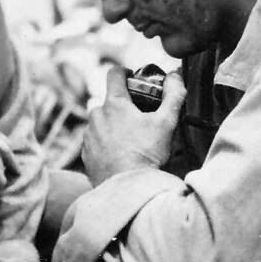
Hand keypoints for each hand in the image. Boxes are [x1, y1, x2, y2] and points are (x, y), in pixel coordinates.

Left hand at [81, 67, 185, 185]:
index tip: (132, 78)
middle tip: (138, 119)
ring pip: (100, 122)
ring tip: (130, 141)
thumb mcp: (167, 122)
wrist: (128, 189)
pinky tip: (120, 155)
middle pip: (108, 101)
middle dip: (121, 106)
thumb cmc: (147, 154)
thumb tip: (175, 75)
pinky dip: (105, 144)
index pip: (114, 74)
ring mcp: (88, 136)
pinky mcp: (85, 155)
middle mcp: (96, 116)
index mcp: (114, 104)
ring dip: (112, 126)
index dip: (125, 72)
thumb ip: (173, 95)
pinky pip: (95, 142)